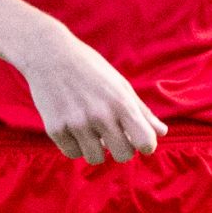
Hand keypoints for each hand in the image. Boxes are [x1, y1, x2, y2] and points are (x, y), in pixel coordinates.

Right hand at [13, 25, 164, 164]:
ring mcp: (76, 123)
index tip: (138, 139)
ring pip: (96, 158)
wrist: (49, 54)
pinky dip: (75, 145)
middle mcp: (100, 115)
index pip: (145, 143)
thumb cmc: (90, 68)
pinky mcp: (55, 129)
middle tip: (112, 136)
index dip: (145, 145)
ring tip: (91, 131)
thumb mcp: (120, 84)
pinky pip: (72, 153)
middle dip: (121, 149)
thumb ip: (142, 111)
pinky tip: (74, 129)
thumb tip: (162, 133)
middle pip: (123, 155)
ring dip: (96, 149)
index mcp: (121, 103)